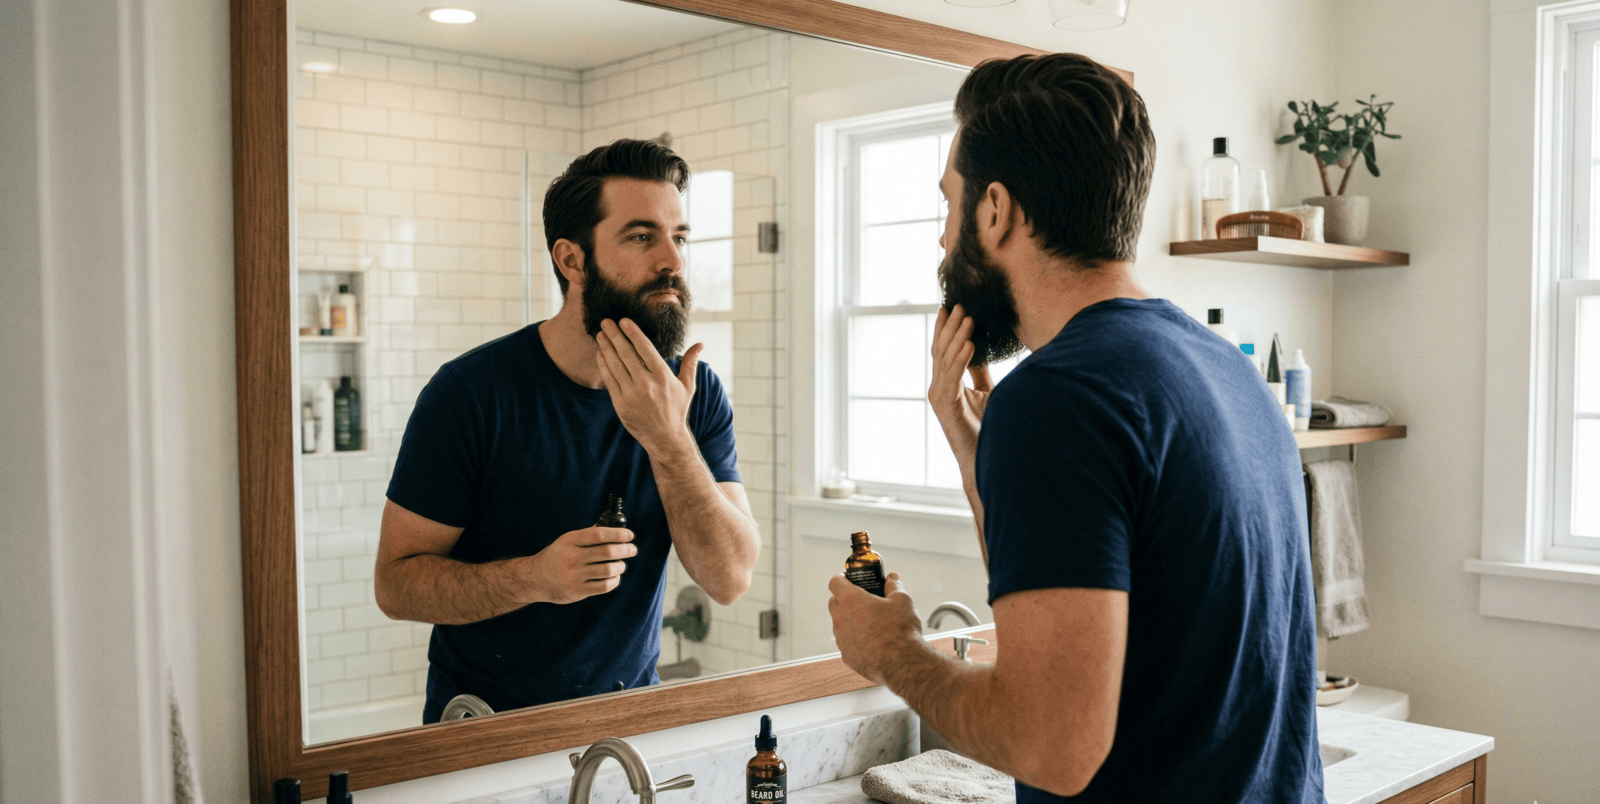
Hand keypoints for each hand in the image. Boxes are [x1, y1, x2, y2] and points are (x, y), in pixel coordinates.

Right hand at [524, 526, 636, 603]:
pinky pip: (604, 586)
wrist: (535, 578)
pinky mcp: (577, 591)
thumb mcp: (567, 541)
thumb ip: (587, 535)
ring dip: (620, 566)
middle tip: (632, 549)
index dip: (618, 534)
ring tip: (621, 564)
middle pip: (607, 552)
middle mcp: (572, 557)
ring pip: (608, 569)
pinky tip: (614, 577)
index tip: (630, 535)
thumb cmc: (556, 556)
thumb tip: (611, 526)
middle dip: (625, 550)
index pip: (599, 534)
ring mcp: (574, 575)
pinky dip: (614, 580)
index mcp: (570, 541)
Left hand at [595, 318, 702, 454]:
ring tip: (600, 334)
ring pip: (615, 364)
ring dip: (606, 347)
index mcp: (662, 375)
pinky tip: (600, 354)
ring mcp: (632, 393)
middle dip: (614, 335)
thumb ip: (690, 363)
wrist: (664, 437)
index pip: (644, 347)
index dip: (632, 332)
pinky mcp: (620, 404)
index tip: (623, 321)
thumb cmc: (676, 409)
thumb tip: (700, 344)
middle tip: (606, 321)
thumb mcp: (688, 386)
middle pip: (626, 353)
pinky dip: (603, 365)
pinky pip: (609, 380)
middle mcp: (646, 382)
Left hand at [828, 572, 922, 683]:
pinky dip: (855, 639)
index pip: (835, 582)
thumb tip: (892, 578)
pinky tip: (872, 641)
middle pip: (834, 603)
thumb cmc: (900, 630)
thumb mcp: (902, 600)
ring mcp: (841, 639)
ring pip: (840, 624)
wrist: (901, 663)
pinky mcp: (846, 656)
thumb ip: (893, 586)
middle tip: (861, 599)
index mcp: (851, 600)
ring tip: (870, 622)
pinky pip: (847, 642)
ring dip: (850, 620)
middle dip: (844, 598)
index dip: (841, 578)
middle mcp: (841, 619)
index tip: (847, 577)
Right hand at [928, 305, 993, 474]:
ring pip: (945, 360)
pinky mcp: (944, 406)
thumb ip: (980, 372)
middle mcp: (938, 388)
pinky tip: (970, 344)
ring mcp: (938, 397)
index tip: (951, 307)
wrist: (983, 459)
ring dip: (957, 337)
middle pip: (941, 350)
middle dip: (950, 326)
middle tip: (960, 304)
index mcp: (946, 383)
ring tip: (967, 318)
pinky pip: (952, 377)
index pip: (943, 350)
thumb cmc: (986, 428)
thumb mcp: (986, 392)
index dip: (946, 328)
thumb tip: (983, 350)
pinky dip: (961, 360)